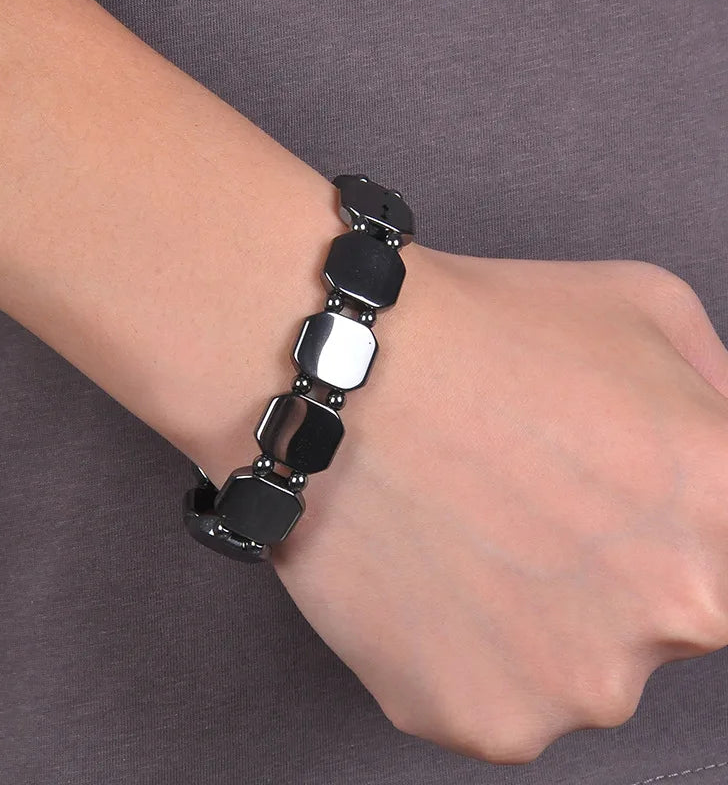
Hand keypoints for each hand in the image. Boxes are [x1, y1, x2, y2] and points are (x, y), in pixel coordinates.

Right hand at [271, 245, 727, 762]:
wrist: (339, 376)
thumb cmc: (483, 329)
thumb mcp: (643, 308)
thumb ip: (715, 396)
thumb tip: (717, 465)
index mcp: (727, 513)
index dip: (667, 527)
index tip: (612, 510)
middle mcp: (681, 616)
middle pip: (664, 621)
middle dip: (610, 572)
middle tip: (525, 507)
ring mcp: (578, 684)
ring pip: (576, 670)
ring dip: (533, 621)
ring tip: (461, 536)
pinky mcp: (484, 719)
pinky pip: (492, 700)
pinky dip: (461, 652)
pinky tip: (424, 576)